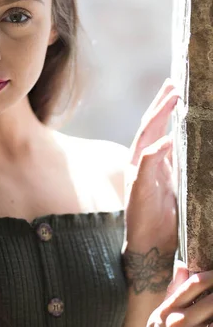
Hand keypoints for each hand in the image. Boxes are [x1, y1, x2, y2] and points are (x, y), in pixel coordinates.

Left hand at [124, 78, 180, 252]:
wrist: (149, 242)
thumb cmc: (142, 218)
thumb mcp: (142, 191)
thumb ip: (150, 165)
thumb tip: (166, 139)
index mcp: (138, 159)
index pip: (150, 127)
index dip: (161, 109)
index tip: (174, 93)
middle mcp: (147, 159)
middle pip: (154, 125)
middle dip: (162, 104)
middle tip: (173, 84)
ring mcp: (159, 167)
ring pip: (165, 134)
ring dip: (169, 115)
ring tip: (177, 96)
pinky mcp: (171, 177)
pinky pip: (177, 149)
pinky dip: (182, 134)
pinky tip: (188, 128)